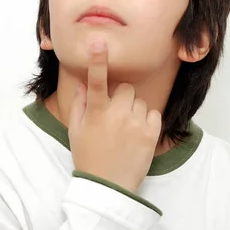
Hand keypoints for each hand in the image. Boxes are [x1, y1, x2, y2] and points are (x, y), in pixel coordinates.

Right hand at [68, 39, 161, 192]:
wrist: (108, 187)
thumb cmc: (89, 157)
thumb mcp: (76, 131)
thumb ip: (80, 104)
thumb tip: (82, 84)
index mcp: (96, 112)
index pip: (96, 80)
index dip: (97, 59)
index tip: (99, 41)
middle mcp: (117, 114)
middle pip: (125, 88)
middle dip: (120, 97)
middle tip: (113, 115)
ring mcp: (136, 123)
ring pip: (139, 101)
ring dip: (133, 110)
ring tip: (124, 130)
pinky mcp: (152, 133)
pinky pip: (152, 113)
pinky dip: (146, 120)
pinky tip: (136, 135)